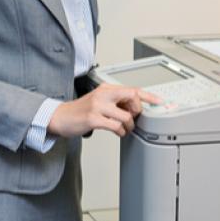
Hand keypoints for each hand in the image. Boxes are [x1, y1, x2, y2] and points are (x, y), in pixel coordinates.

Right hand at [47, 84, 162, 137]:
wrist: (60, 117)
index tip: (160, 101)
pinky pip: (116, 126)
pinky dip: (120, 131)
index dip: (149, 96)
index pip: (132, 89)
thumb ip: (116, 101)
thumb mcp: (99, 100)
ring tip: (123, 128)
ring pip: (126, 116)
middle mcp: (103, 94)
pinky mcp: (93, 118)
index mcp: (106, 88)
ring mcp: (98, 106)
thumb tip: (135, 108)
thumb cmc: (81, 111)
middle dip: (137, 111)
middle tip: (132, 118)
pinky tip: (118, 132)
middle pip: (132, 97)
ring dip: (129, 126)